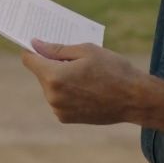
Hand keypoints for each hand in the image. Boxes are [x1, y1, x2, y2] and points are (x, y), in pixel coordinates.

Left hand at [20, 39, 147, 124]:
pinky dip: (67, 92)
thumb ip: (56, 49)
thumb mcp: (86, 50)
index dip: (34, 49)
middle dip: (52, 64)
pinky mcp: (66, 118)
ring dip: (61, 78)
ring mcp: (59, 110)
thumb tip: (35, 44)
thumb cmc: (112, 70)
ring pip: (50, 86)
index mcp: (54, 77)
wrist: (135, 99)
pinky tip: (87, 87)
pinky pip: (59, 99)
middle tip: (75, 58)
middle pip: (41, 73)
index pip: (29, 59)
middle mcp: (52, 96)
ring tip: (85, 74)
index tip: (41, 43)